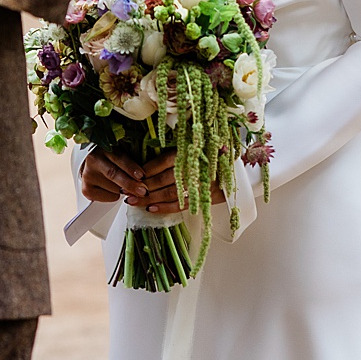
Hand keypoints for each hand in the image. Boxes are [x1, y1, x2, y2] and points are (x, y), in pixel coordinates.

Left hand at [79, 151, 222, 213]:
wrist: (234, 172)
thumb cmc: (209, 159)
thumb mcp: (193, 150)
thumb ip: (174, 155)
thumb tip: (145, 165)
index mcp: (190, 152)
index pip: (163, 162)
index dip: (145, 170)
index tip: (131, 176)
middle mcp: (193, 167)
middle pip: (163, 178)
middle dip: (142, 186)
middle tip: (126, 191)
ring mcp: (199, 183)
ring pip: (170, 193)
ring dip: (150, 198)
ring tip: (133, 202)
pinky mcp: (203, 197)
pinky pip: (181, 204)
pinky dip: (165, 208)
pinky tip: (151, 209)